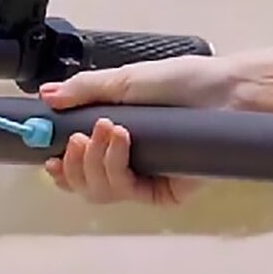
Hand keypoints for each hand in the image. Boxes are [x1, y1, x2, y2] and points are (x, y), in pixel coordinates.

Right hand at [37, 52, 241, 207]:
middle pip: (83, 185)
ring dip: (94, 161)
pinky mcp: (166, 193)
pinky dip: (115, 168)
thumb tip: (46, 96)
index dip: (60, 167)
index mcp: (116, 140)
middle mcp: (129, 164)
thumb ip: (85, 90)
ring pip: (101, 191)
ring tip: (108, 128)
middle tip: (82, 135)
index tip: (48, 155)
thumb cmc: (185, 82)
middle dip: (75, 163)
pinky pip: (128, 193)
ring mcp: (147, 179)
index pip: (78, 166)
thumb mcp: (128, 80)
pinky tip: (121, 141)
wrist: (226, 91)